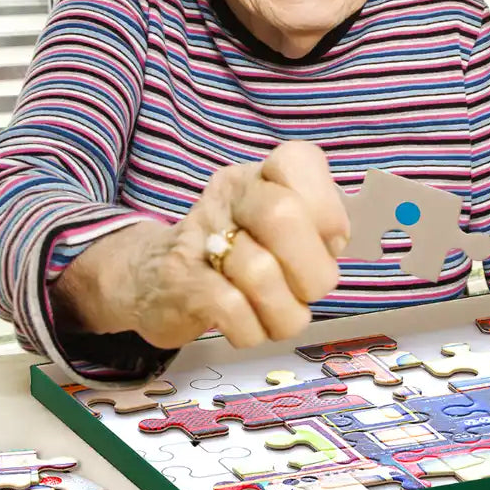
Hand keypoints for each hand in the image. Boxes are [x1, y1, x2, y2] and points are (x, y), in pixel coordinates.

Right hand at [92, 140, 348, 349]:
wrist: (152, 277)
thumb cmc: (236, 253)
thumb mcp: (276, 228)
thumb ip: (314, 228)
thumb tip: (338, 243)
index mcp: (261, 175)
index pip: (299, 160)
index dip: (328, 209)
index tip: (331, 242)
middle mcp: (230, 194)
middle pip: (283, 216)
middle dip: (313, 270)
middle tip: (311, 290)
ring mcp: (201, 235)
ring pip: (259, 273)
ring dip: (285, 312)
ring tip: (280, 315)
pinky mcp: (181, 280)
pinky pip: (232, 309)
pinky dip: (253, 329)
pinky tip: (249, 326)